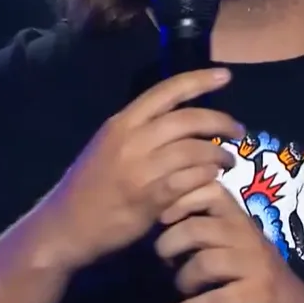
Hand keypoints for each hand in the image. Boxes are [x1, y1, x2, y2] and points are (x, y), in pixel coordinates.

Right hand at [36, 68, 243, 271]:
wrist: (65, 226)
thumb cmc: (88, 186)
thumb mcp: (107, 146)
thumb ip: (139, 131)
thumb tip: (176, 119)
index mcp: (122, 123)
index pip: (166, 90)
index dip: (199, 80)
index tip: (225, 76)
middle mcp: (132, 140)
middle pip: (188, 119)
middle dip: (220, 121)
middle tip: (238, 130)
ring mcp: (142, 170)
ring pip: (195, 151)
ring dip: (219, 155)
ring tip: (229, 161)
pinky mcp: (151, 198)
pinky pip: (191, 181)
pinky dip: (207, 178)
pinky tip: (213, 180)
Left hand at [154, 180, 303, 302]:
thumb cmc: (255, 276)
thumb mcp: (233, 245)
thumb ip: (203, 230)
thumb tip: (154, 223)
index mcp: (239, 218)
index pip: (207, 189)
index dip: (178, 201)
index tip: (162, 221)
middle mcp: (247, 235)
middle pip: (195, 229)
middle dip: (168, 247)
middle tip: (164, 264)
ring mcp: (255, 266)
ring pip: (203, 263)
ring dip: (181, 280)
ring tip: (180, 291)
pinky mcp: (257, 297)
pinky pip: (215, 299)